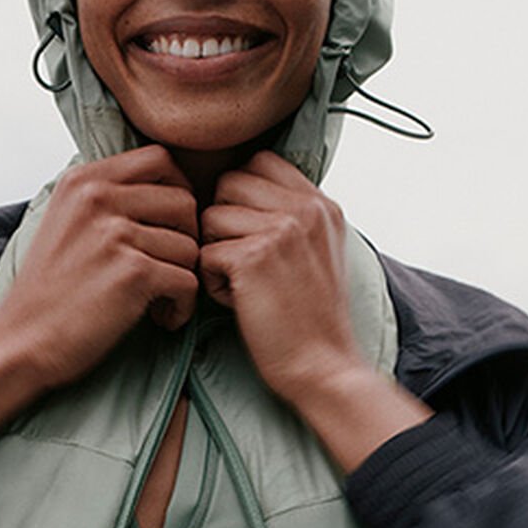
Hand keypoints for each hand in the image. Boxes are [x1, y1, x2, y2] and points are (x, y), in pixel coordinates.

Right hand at [0, 146, 198, 468]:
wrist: (21, 341)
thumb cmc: (48, 293)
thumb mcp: (64, 222)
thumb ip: (102, 198)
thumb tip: (160, 187)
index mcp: (83, 181)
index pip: (160, 158)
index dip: (178, 190)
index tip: (169, 226)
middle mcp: (98, 199)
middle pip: (184, 200)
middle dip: (186, 239)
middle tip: (168, 268)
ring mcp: (115, 234)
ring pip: (189, 245)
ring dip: (183, 277)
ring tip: (158, 299)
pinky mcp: (132, 273)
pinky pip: (188, 281)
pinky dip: (183, 306)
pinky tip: (162, 317)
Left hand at [199, 152, 365, 406]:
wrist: (323, 366)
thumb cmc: (312, 319)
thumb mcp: (319, 252)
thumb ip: (293, 216)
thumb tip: (242, 192)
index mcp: (320, 203)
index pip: (260, 162)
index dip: (240, 196)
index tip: (248, 233)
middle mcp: (305, 208)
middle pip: (228, 183)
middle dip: (223, 222)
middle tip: (243, 262)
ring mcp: (281, 229)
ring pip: (210, 216)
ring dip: (215, 253)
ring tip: (243, 284)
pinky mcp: (254, 257)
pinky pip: (204, 253)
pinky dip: (213, 282)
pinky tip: (239, 302)